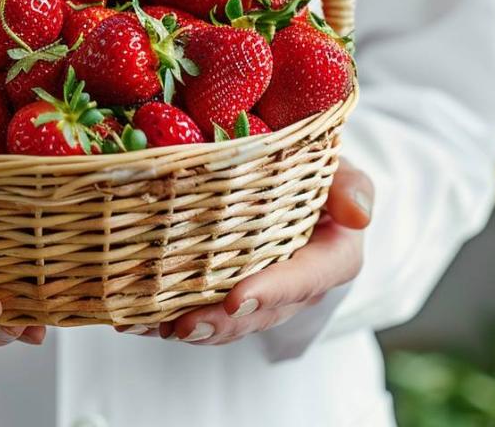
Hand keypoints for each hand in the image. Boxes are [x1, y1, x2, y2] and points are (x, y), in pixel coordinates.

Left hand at [117, 159, 373, 344]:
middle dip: (220, 322)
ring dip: (188, 325)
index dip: (273, 291)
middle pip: (260, 312)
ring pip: (228, 319)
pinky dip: (167, 314)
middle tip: (182, 326)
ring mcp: (261, 292)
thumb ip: (351, 186)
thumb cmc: (318, 171)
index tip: (240, 297)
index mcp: (331, 256)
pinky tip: (136, 317)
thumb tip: (358, 215)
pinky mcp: (228, 289)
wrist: (296, 178)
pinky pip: (201, 307)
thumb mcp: (340, 169)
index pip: (308, 278)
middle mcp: (296, 285)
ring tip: (149, 325)